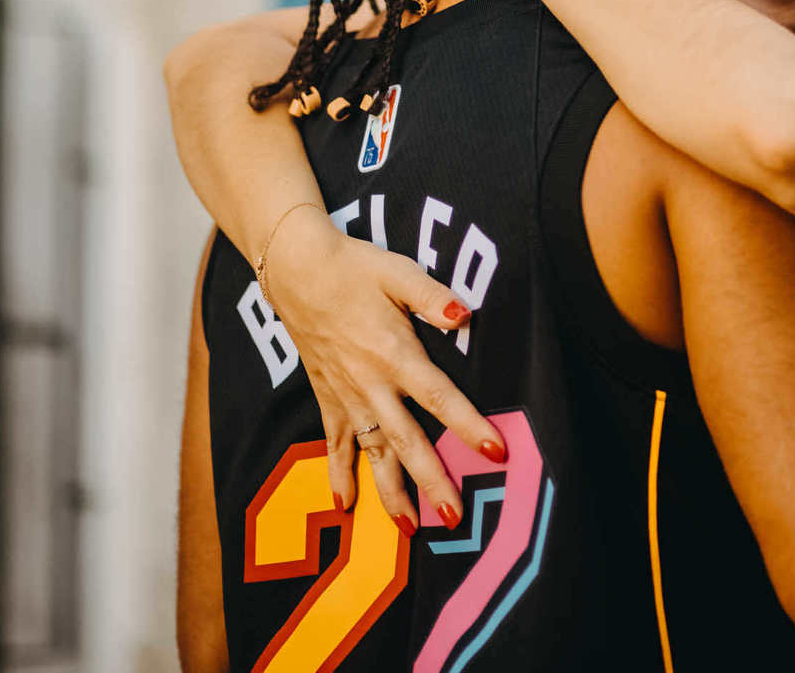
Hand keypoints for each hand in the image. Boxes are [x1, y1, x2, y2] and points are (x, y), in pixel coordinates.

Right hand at [264, 204, 505, 531]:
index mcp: (395, 352)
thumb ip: (432, 296)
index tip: (496, 452)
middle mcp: (371, 383)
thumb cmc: (354, 267)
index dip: (469, 425)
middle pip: (408, 440)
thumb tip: (464, 315)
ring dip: (391, 491)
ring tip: (410, 527)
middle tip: (454, 517)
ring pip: (373, 451)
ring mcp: (346, 394)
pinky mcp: (326, 395)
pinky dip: (337, 475)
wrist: (297, 270)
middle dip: (432, 480)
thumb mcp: (398, 271)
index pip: (440, 396)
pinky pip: (333, 443)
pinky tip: (344, 506)